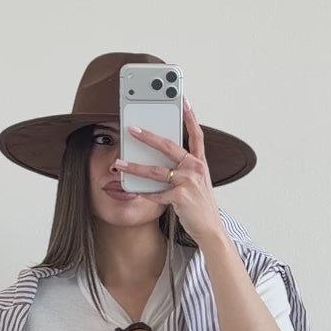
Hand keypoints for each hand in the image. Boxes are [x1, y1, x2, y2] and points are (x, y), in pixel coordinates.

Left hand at [113, 98, 223, 245]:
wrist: (210, 229)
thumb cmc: (201, 206)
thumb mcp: (197, 183)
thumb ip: (184, 169)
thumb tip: (161, 160)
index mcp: (200, 163)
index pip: (196, 134)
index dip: (190, 116)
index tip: (183, 101)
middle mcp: (195, 169)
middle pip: (169, 147)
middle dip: (148, 137)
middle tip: (132, 129)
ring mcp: (188, 182)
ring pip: (156, 171)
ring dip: (134, 167)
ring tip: (119, 163)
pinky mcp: (180, 197)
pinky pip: (156, 193)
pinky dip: (143, 193)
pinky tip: (132, 191)